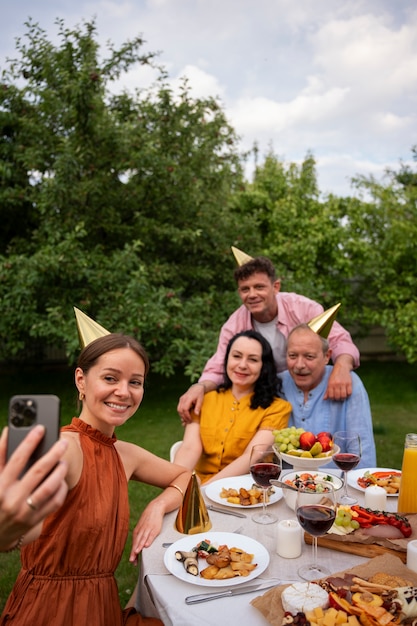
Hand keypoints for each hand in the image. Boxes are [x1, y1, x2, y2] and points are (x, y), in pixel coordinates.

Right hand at [0, 425, 68, 550]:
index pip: (16, 459)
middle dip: (53, 454)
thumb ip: (0, 455)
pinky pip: (55, 502)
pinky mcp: (35, 520)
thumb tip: (8, 432)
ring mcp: (25, 511)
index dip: (29, 441)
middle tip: (63, 443)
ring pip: (50, 486)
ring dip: (60, 471)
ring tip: (63, 461)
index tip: (40, 429)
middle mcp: (12, 498)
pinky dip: (61, 488)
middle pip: (38, 471)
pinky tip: (61, 480)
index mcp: (0, 485)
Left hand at [129, 501, 164, 565]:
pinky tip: (147, 545)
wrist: (155, 508)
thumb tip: (137, 545)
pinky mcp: (154, 528)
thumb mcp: (142, 527)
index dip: (133, 553)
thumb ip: (140, 536)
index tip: (132, 561)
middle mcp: (141, 530)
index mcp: (137, 531)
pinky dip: (148, 540)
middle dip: (134, 552)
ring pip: (142, 539)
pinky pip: (150, 535)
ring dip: (139, 546)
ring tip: (137, 553)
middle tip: (132, 560)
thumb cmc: (148, 519)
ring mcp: (147, 529)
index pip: (134, 543)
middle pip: (137, 542)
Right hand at [177, 383, 204, 423]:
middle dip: (183, 417)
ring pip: (178, 409)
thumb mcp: (201, 400)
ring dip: (182, 415)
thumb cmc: (200, 394)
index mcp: (188, 398)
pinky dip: (181, 413)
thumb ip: (198, 407)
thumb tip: (196, 414)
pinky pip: (179, 407)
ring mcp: (181, 399)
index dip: (187, 415)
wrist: (196, 387)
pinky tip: (185, 416)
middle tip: (188, 422)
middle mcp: (183, 398)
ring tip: (187, 420)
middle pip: (180, 410)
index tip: (190, 420)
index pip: (185, 409)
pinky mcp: (181, 400)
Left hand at [324, 357, 352, 400]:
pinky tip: (346, 393)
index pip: (331, 396)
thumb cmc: (334, 375)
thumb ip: (327, 390)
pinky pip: (349, 392)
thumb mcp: (329, 381)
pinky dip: (348, 395)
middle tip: (338, 398)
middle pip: (338, 396)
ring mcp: (343, 383)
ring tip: (342, 396)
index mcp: (331, 384)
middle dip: (338, 399)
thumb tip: (324, 399)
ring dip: (343, 398)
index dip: (332, 398)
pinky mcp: (349, 383)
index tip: (333, 397)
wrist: (342, 366)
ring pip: (344, 395)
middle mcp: (337, 384)